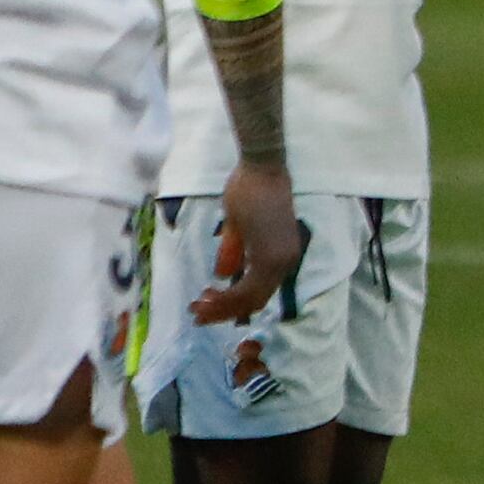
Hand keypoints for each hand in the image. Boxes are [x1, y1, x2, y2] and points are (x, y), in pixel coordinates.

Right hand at [189, 160, 306, 324]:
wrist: (260, 169)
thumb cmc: (249, 191)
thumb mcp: (239, 228)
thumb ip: (234, 251)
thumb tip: (223, 275)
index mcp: (283, 256)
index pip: (260, 292)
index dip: (233, 304)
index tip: (207, 306)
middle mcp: (287, 262)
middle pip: (256, 300)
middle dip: (224, 312)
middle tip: (198, 315)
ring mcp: (280, 260)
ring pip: (250, 299)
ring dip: (221, 308)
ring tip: (197, 309)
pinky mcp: (270, 256)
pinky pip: (247, 289)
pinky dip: (226, 298)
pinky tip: (206, 297)